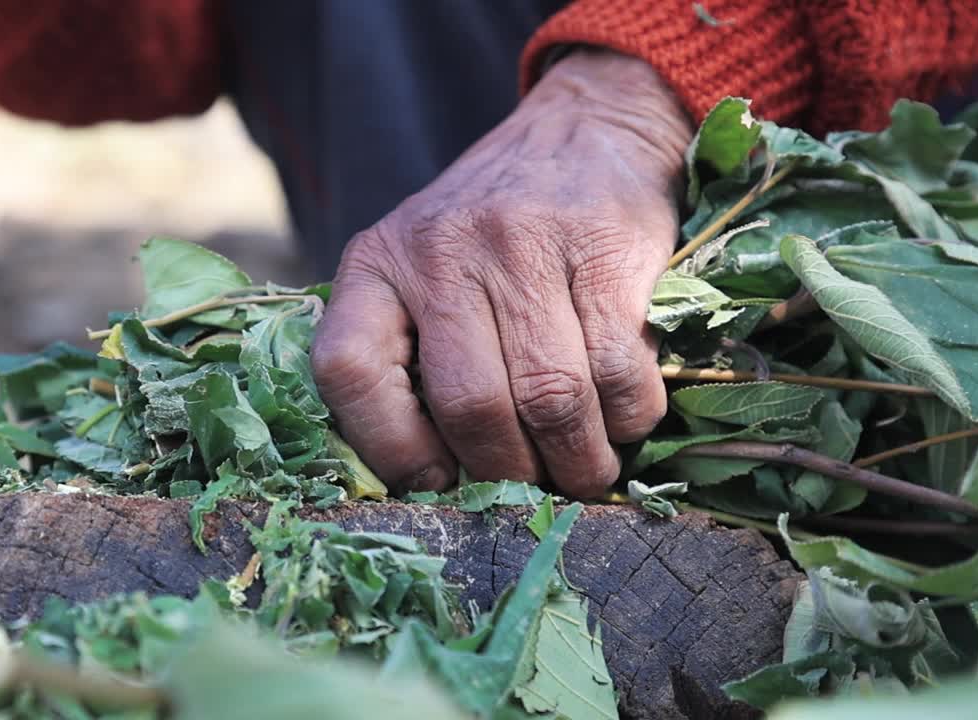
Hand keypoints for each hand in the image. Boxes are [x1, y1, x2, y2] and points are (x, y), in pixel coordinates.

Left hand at [311, 49, 692, 496]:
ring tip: (585, 470)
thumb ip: (409, 352)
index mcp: (376, 263)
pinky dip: (628, 416)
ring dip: (577, 460)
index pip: (349, 370)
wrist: (583, 131)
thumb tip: (438, 483)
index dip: (390, 447)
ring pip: (550, 398)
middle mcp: (440, 251)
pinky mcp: (604, 250)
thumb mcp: (418, 268)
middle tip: (532, 488)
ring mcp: (525, 246)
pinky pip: (617, 369)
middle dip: (509, 473)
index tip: (435, 479)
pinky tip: (624, 416)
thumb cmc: (491, 231)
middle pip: (469, 404)